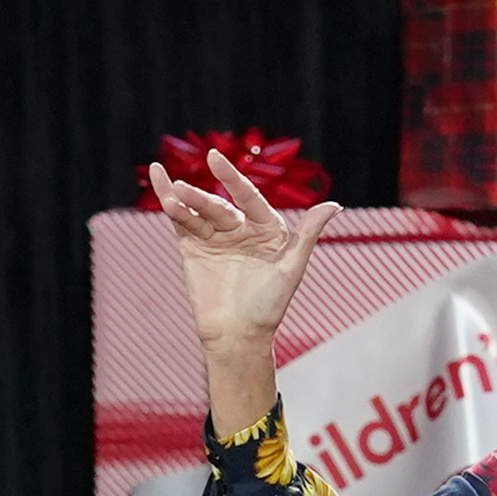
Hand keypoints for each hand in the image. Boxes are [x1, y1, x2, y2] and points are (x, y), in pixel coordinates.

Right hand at [145, 151, 331, 375]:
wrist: (237, 338)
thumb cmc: (269, 308)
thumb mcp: (291, 269)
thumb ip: (308, 235)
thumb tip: (334, 205)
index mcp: (266, 229)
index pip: (247, 196)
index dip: (231, 177)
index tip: (214, 157)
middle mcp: (241, 230)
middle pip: (219, 205)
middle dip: (201, 197)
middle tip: (185, 190)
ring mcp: (216, 239)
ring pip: (198, 212)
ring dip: (183, 201)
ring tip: (173, 195)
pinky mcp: (194, 250)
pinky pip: (182, 222)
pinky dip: (171, 203)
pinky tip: (162, 184)